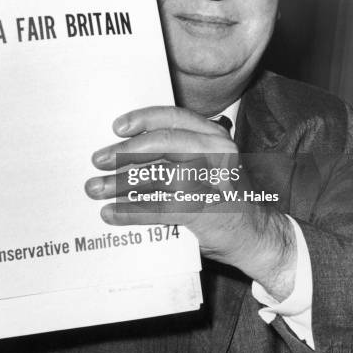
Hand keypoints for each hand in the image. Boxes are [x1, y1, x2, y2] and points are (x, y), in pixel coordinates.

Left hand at [85, 106, 296, 300]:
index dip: (142, 119)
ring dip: (119, 183)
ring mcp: (212, 182)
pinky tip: (110, 214)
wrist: (256, 234)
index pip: (174, 118)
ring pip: (157, 176)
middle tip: (98, 160)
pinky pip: (158, 208)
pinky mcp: (205, 211)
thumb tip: (125, 150)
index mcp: (214, 136)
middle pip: (162, 143)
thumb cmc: (222, 196)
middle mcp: (217, 153)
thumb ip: (178, 153)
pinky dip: (130, 211)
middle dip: (124, 152)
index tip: (116, 127)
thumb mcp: (207, 164)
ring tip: (95, 189)